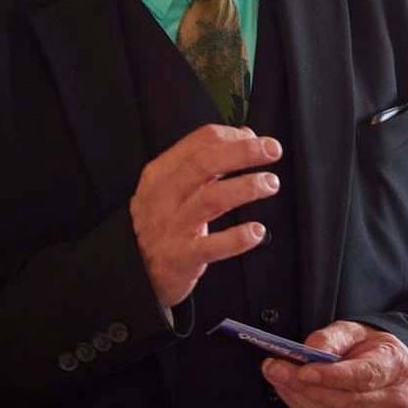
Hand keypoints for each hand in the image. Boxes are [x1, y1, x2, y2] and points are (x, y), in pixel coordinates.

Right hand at [129, 124, 282, 306]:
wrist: (135, 272)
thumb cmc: (162, 223)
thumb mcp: (172, 187)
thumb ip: (206, 160)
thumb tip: (245, 135)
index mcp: (160, 173)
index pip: (198, 143)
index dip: (232, 136)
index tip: (256, 138)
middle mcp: (163, 196)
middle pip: (205, 164)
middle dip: (243, 153)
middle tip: (272, 150)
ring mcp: (171, 227)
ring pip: (211, 199)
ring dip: (245, 187)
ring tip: (270, 183)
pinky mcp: (181, 257)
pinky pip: (212, 246)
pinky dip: (237, 238)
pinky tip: (257, 231)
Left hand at [262, 321, 407, 407]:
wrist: (384, 367)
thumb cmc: (370, 348)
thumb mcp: (355, 330)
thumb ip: (333, 336)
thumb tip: (311, 350)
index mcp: (395, 366)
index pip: (363, 376)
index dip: (331, 376)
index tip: (303, 370)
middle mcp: (391, 398)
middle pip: (344, 400)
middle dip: (305, 386)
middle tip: (275, 369)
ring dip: (299, 397)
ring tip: (278, 375)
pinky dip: (301, 406)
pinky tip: (290, 389)